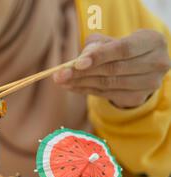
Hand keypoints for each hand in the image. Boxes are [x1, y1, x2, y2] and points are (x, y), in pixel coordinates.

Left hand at [54, 30, 169, 107]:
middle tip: (59, 74)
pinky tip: (71, 87)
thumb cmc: (121, 48)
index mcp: (152, 41)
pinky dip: (86, 90)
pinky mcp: (138, 97)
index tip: (77, 63)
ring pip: (108, 84)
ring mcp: (149, 83)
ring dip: (81, 83)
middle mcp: (156, 63)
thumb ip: (96, 45)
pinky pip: (106, 94)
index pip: (123, 49)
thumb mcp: (110, 40)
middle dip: (82, 72)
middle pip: (113, 70)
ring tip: (61, 81)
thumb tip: (80, 59)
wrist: (140, 65)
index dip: (99, 56)